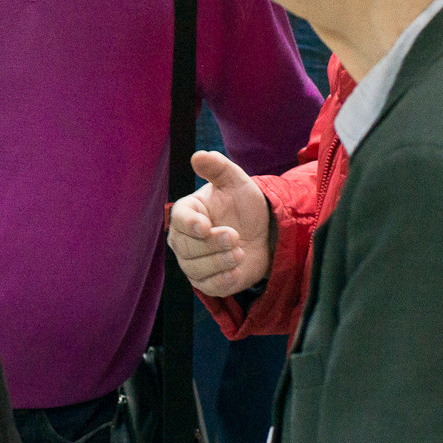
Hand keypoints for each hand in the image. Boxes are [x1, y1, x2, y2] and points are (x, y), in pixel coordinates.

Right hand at [169, 150, 273, 296]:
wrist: (263, 232)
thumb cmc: (243, 204)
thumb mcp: (235, 182)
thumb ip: (218, 168)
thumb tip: (198, 156)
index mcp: (187, 212)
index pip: (179, 220)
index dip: (190, 224)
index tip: (205, 226)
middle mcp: (184, 239)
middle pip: (187, 248)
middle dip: (212, 244)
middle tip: (235, 236)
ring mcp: (193, 262)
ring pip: (196, 269)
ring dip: (220, 261)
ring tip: (240, 250)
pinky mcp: (207, 282)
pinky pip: (209, 287)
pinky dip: (224, 280)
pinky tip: (238, 269)